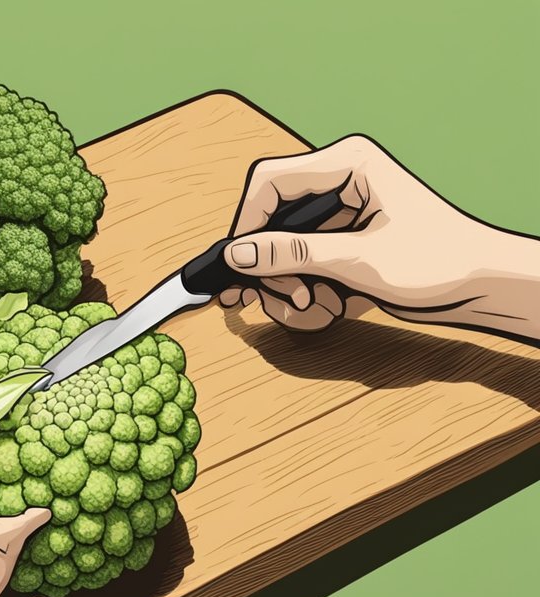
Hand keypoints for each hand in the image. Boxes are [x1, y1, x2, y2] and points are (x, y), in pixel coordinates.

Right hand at [219, 135, 539, 338]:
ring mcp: (340, 211)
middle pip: (270, 218)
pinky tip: (325, 306)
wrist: (484, 286)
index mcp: (348, 164)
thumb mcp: (360, 261)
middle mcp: (339, 180)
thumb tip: (238, 254)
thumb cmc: (439, 263)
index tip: (240, 267)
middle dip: (272, 266)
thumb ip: (294, 254)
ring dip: (288, 283)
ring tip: (313, 308)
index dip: (246, 225)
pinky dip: (304, 288)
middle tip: (285, 300)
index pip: (269, 183)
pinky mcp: (341, 238)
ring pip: (281, 246)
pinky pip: (300, 260)